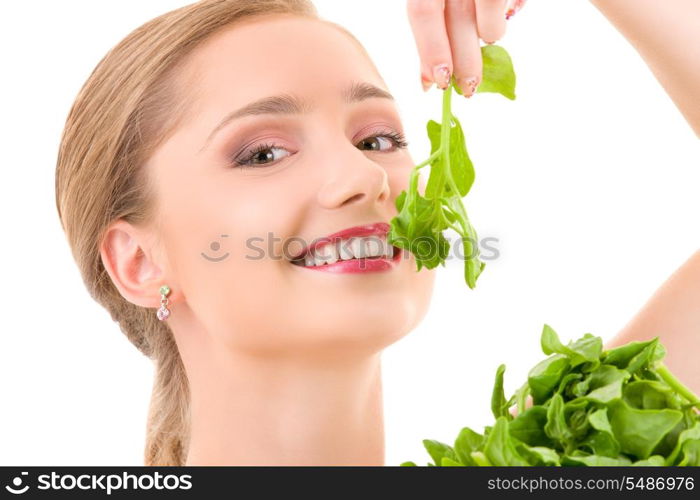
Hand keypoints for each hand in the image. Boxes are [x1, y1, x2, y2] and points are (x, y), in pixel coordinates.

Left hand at [406, 0, 524, 95]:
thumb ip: (431, 28)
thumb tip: (428, 79)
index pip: (422, 11)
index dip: (430, 50)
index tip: (437, 82)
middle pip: (458, 17)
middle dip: (464, 61)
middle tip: (468, 87)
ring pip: (490, 8)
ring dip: (490, 33)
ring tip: (488, 35)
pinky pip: (516, 0)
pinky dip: (512, 9)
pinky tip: (508, 11)